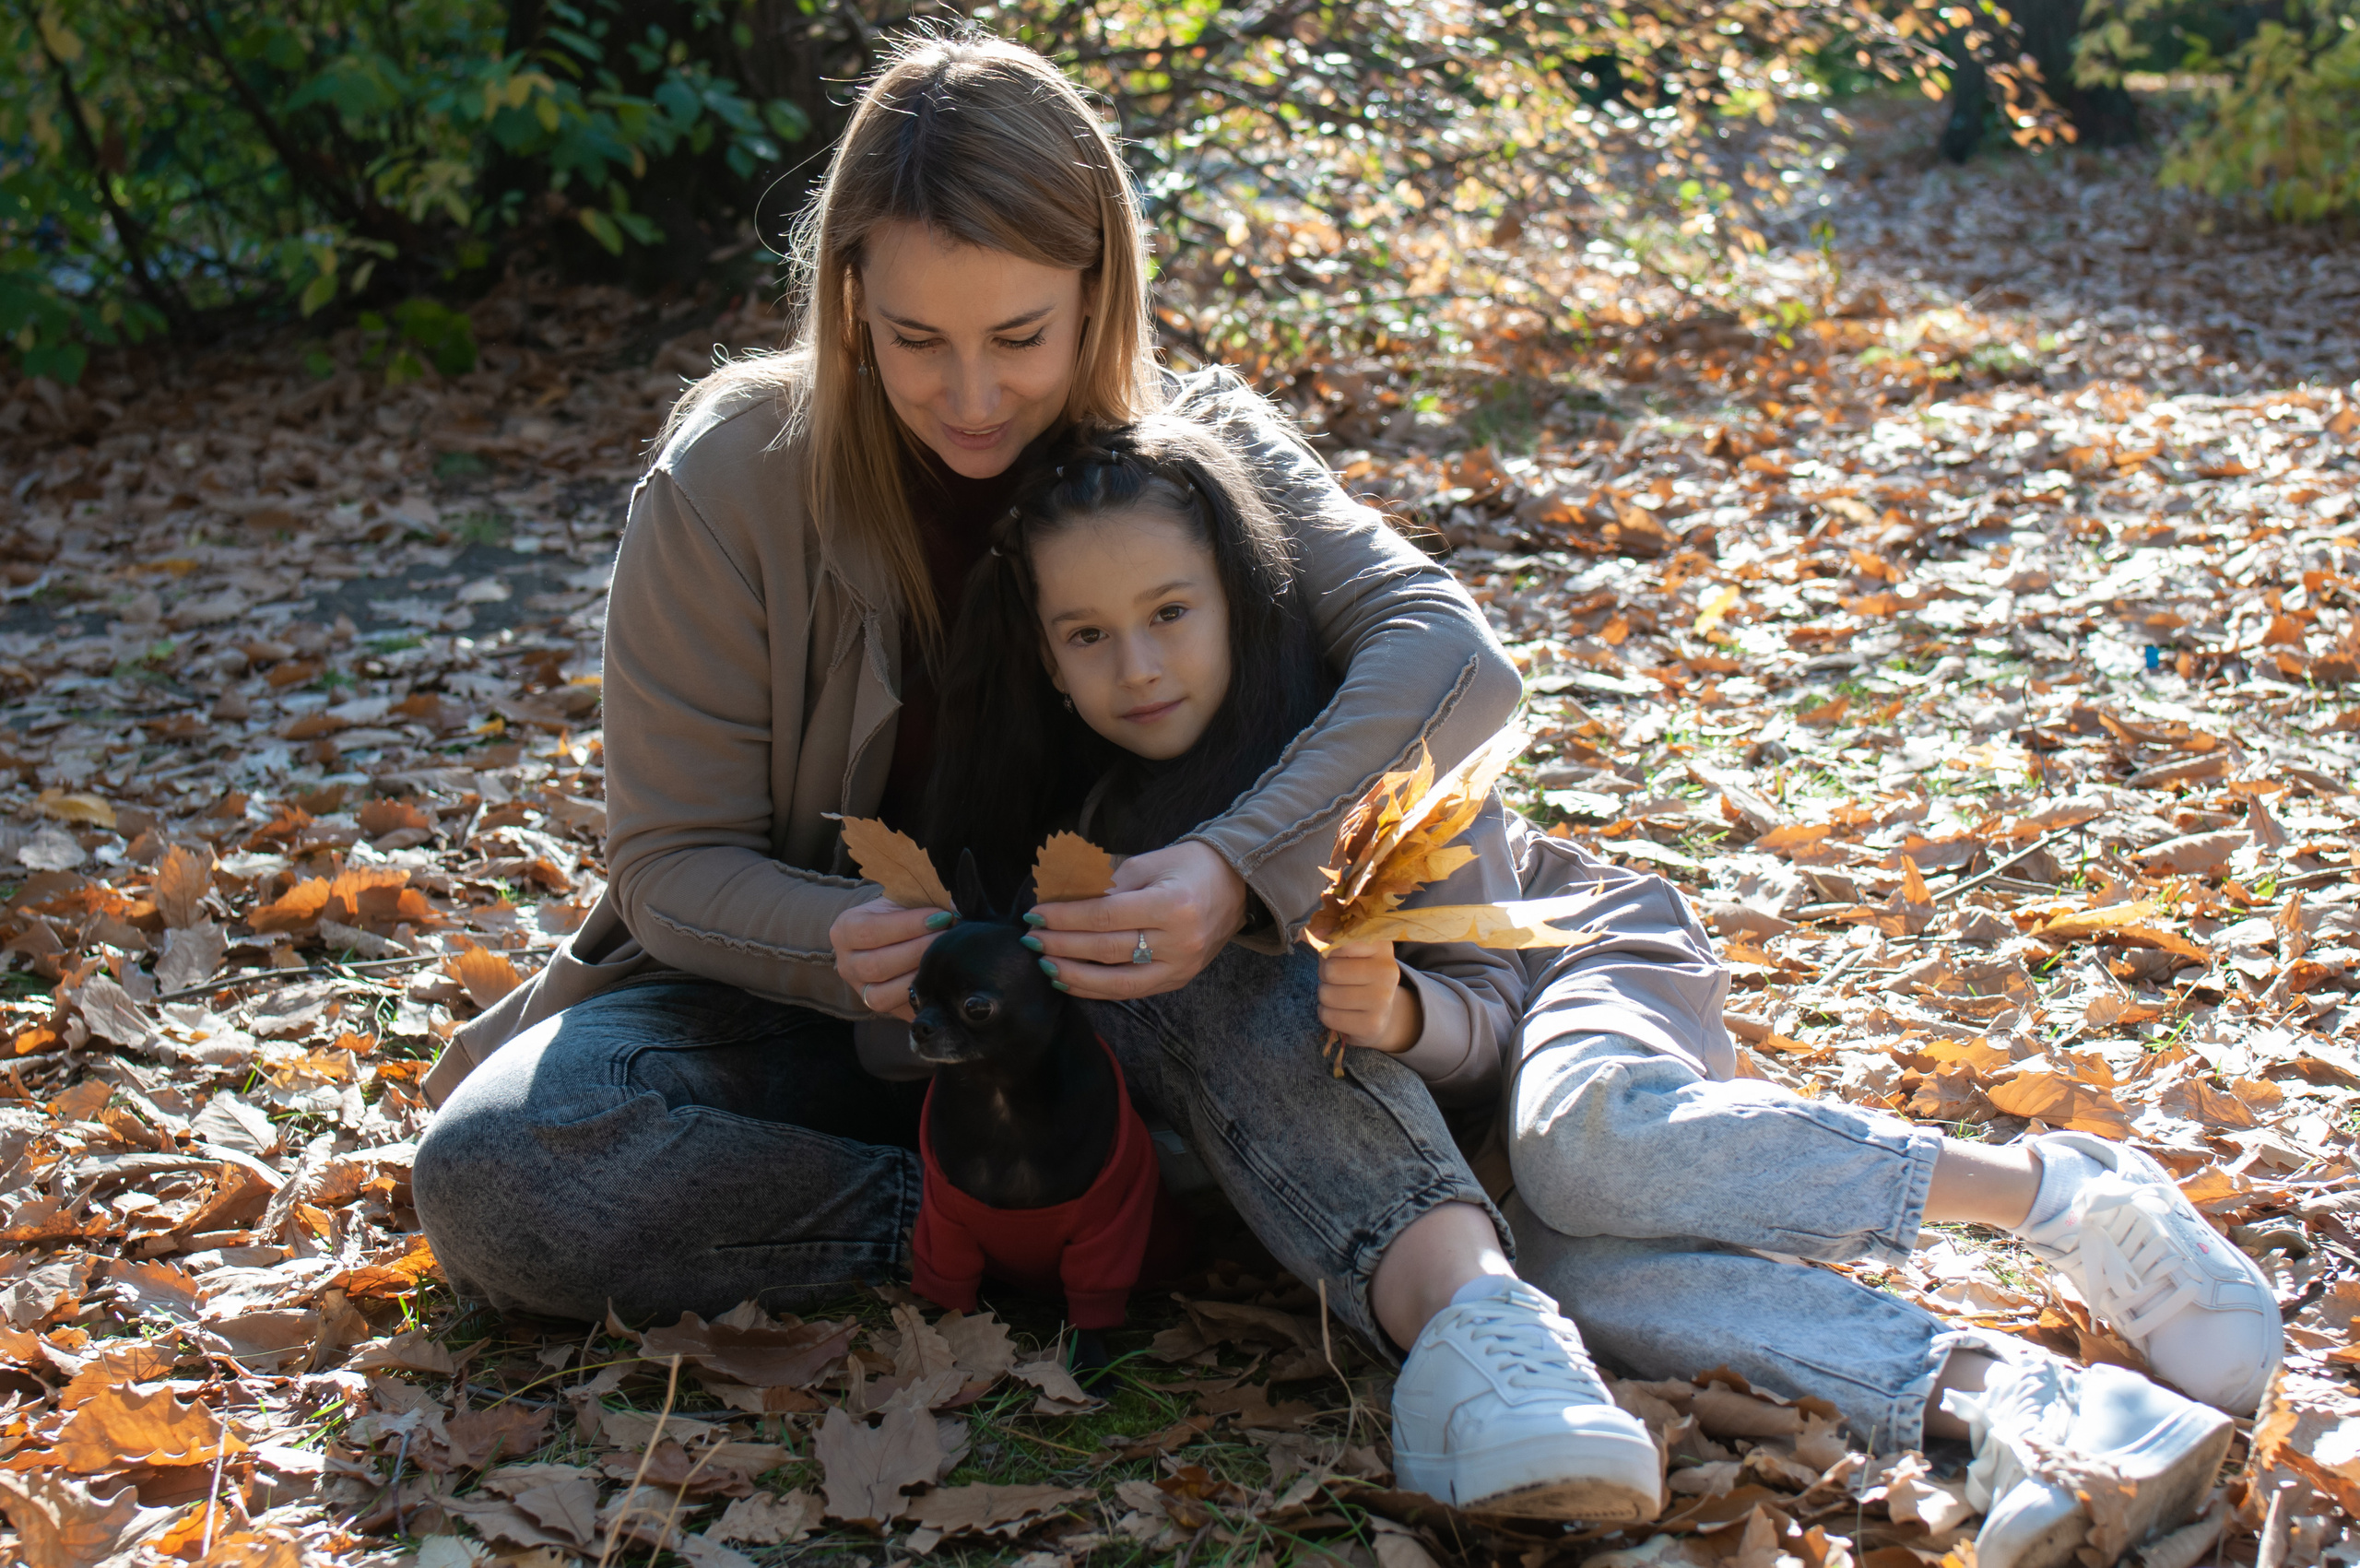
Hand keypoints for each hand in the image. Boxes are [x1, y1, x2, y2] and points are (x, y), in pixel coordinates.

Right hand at [830, 898, 953, 1020]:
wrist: (891, 935)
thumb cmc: (900, 914)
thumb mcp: (903, 901)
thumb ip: (923, 903)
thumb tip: (956, 908)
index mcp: (846, 930)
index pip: (871, 931)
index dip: (909, 925)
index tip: (941, 917)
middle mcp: (847, 964)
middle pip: (877, 965)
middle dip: (918, 951)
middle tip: (948, 938)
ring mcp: (861, 991)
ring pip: (882, 995)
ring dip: (919, 976)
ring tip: (945, 959)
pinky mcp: (880, 1009)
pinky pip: (899, 1011)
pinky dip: (922, 998)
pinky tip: (942, 982)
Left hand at [1027, 839, 1247, 999]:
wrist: (1238, 886)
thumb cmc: (1189, 867)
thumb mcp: (1148, 863)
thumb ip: (1106, 883)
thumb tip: (1060, 900)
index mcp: (1172, 904)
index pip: (1105, 916)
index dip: (1065, 917)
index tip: (1035, 914)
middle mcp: (1179, 941)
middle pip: (1107, 949)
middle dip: (1062, 945)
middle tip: (1031, 939)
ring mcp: (1181, 966)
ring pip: (1117, 980)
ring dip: (1074, 974)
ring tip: (1045, 964)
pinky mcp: (1179, 980)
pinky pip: (1131, 991)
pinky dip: (1097, 989)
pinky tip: (1070, 981)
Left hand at [1318, 939, 1421, 1051]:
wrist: (1383, 1012)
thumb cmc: (1359, 975)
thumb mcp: (1350, 952)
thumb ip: (1331, 939)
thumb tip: (1313, 934)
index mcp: (1382, 947)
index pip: (1342, 942)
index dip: (1330, 951)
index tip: (1337, 956)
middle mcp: (1387, 972)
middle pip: (1330, 970)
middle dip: (1325, 975)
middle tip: (1336, 980)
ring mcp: (1383, 1000)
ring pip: (1327, 994)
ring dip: (1325, 995)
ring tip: (1339, 995)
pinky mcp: (1373, 1024)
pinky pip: (1329, 1016)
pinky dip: (1326, 1014)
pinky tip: (1340, 1011)